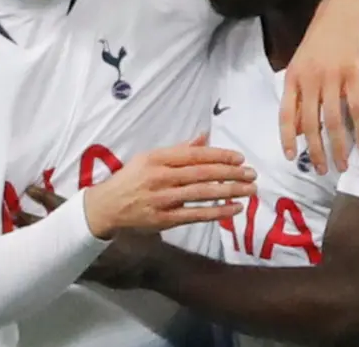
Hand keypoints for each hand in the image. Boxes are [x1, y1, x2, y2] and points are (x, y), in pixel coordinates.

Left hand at [24, 187, 162, 289]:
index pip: (63, 206)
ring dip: (35, 246)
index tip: (30, 189)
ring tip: (15, 240)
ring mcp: (83, 260)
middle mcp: (83, 240)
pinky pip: (66, 272)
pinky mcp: (88, 277)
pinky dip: (52, 270)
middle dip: (30, 221)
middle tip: (11, 212)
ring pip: (53, 252)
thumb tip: (109, 192)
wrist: (153, 265)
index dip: (46, 198)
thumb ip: (118, 208)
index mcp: (92, 223)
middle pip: (50, 229)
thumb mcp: (131, 217)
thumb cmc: (145, 239)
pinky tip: (37, 271)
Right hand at [82, 134, 255, 238]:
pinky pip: (195, 215)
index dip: (220, 156)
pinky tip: (234, 209)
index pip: (195, 155)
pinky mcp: (164, 219)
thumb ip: (179, 150)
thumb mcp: (149, 157)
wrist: (106, 206)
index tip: (240, 158)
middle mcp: (160, 177)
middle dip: (231, 173)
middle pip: (202, 173)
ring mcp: (163, 199)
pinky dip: (217, 212)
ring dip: (229, 192)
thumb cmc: (131, 179)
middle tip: (252, 174)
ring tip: (250, 190)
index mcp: (158, 158)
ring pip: (202, 193)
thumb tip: (204, 137)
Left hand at [280, 0, 358, 174]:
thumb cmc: (320, 42)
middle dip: (315, 151)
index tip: (289, 157)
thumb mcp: (301, 66)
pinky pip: (357, 109)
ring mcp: (333, 77)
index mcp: (294, 78)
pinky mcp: (355, 75)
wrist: (341, 13)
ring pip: (333, 121)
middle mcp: (311, 79)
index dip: (286, 138)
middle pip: (310, 123)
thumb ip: (298, 96)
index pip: (286, 114)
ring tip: (342, 164)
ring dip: (338, 147)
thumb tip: (298, 131)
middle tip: (321, 170)